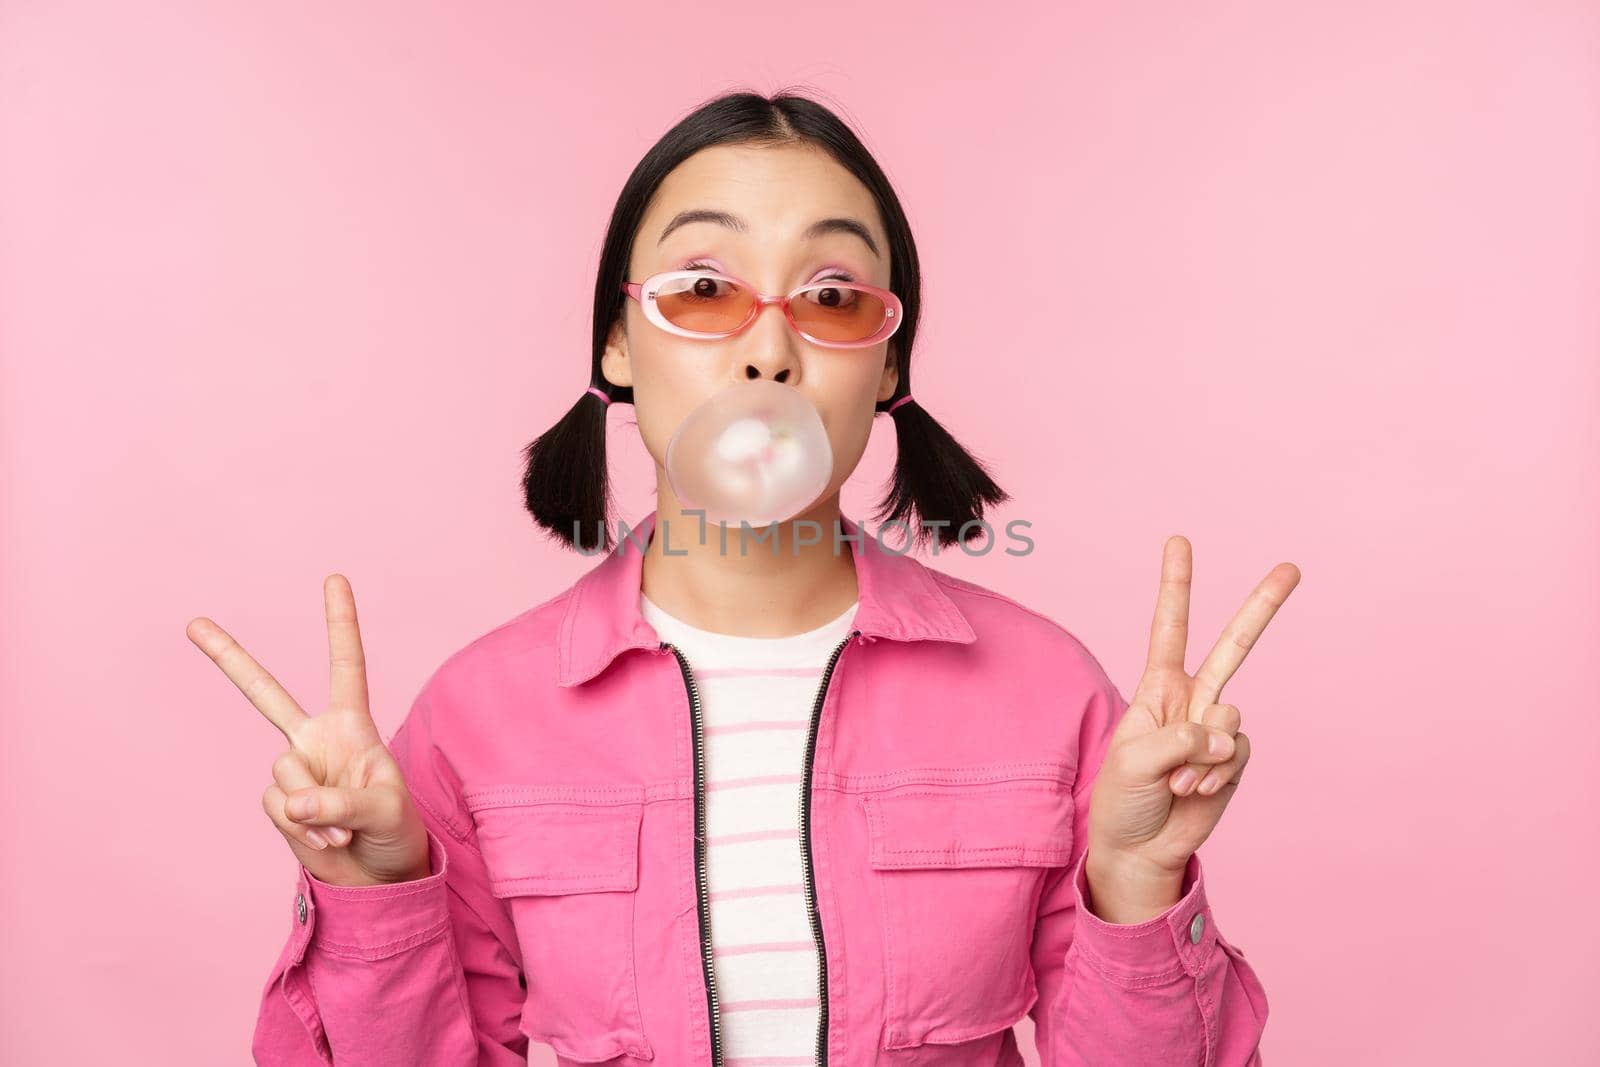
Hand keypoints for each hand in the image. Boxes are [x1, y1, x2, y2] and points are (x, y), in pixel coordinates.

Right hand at [187, 575, 430, 886]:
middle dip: (229, 658)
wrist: (378, 878)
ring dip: (318, 809)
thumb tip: (294, 801)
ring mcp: (294, 772)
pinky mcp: (279, 807)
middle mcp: (316, 740)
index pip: (346, 665)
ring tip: (346, 828)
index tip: (334, 577)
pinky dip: (306, 830)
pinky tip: (329, 841)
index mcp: (352, 725)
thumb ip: (341, 803)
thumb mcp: (386, 812)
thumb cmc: (395, 832)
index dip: (340, 623)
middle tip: (192, 623)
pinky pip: (280, 810)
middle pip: (265, 694)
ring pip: (284, 773)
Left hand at [1084, 536, 1299, 916]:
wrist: (1139, 848)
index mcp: (1158, 687)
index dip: (1176, 585)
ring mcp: (1217, 729)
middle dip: (1262, 607)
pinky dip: (1213, 776)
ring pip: (1231, 713)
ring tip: (1176, 781)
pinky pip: (1236, 753)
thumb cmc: (1123, 798)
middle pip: (1233, 646)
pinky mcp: (1235, 760)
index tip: (1179, 541)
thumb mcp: (1134, 759)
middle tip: (1292, 567)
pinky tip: (1193, 792)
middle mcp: (1192, 700)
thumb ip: (1182, 738)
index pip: (1170, 627)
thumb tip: (1228, 734)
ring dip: (1201, 755)